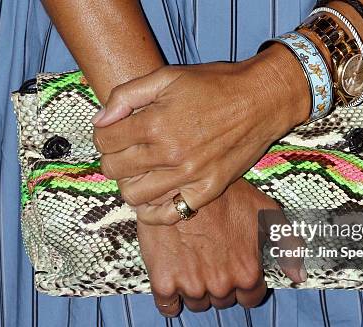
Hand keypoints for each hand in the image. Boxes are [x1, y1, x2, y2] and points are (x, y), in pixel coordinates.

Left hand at [92, 45, 310, 224]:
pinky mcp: (207, 191)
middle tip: (124, 150)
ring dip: (128, 184)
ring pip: (134, 195)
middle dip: (112, 158)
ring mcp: (189, 176)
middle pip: (115, 169)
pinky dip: (153, 211)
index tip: (112, 131)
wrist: (261, 101)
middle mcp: (170, 154)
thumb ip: (127, 95)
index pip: (105, 140)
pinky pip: (170, 214)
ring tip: (138, 172)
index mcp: (155, 123)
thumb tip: (101, 120)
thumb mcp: (167, 77)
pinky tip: (152, 197)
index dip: (102, 134)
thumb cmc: (215, 85)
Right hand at [139, 179, 305, 316]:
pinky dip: (169, 298)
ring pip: (196, 304)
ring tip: (190, 261)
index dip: (242, 285)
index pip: (249, 299)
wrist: (178, 185)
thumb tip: (299, 277)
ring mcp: (192, 286)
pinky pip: (167, 306)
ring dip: (194, 290)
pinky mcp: (164, 282)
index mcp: (248, 273)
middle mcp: (222, 285)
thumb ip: (287, 245)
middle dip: (218, 285)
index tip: (231, 269)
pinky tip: (171, 277)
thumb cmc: (225, 195)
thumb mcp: (266, 212)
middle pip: (221, 301)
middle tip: (209, 259)